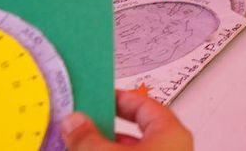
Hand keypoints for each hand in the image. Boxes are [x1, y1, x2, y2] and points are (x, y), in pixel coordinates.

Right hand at [63, 91, 193, 150]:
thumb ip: (89, 138)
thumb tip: (74, 121)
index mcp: (171, 133)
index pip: (144, 104)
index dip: (117, 99)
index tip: (95, 98)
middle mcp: (171, 148)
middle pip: (134, 131)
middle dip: (104, 128)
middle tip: (79, 126)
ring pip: (131, 149)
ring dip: (103, 146)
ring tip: (75, 145)